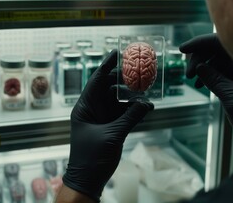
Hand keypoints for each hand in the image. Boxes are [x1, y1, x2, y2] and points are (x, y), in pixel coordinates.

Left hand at [62, 50, 153, 201]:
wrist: (88, 180)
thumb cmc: (91, 158)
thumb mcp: (112, 135)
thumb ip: (130, 118)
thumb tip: (148, 104)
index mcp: (85, 107)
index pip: (96, 81)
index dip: (107, 66)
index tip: (117, 53)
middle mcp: (93, 109)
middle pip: (109, 88)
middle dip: (124, 80)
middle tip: (139, 71)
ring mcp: (102, 117)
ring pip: (118, 100)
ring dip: (131, 96)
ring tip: (146, 90)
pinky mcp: (111, 126)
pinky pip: (124, 113)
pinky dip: (134, 109)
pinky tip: (146, 107)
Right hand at [179, 34, 232, 150]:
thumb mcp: (232, 98)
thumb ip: (215, 81)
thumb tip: (199, 66)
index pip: (221, 42)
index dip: (200, 43)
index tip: (183, 49)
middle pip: (216, 49)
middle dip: (199, 58)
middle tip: (188, 74)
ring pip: (216, 60)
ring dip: (202, 67)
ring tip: (192, 79)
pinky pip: (219, 71)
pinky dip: (208, 75)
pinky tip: (199, 84)